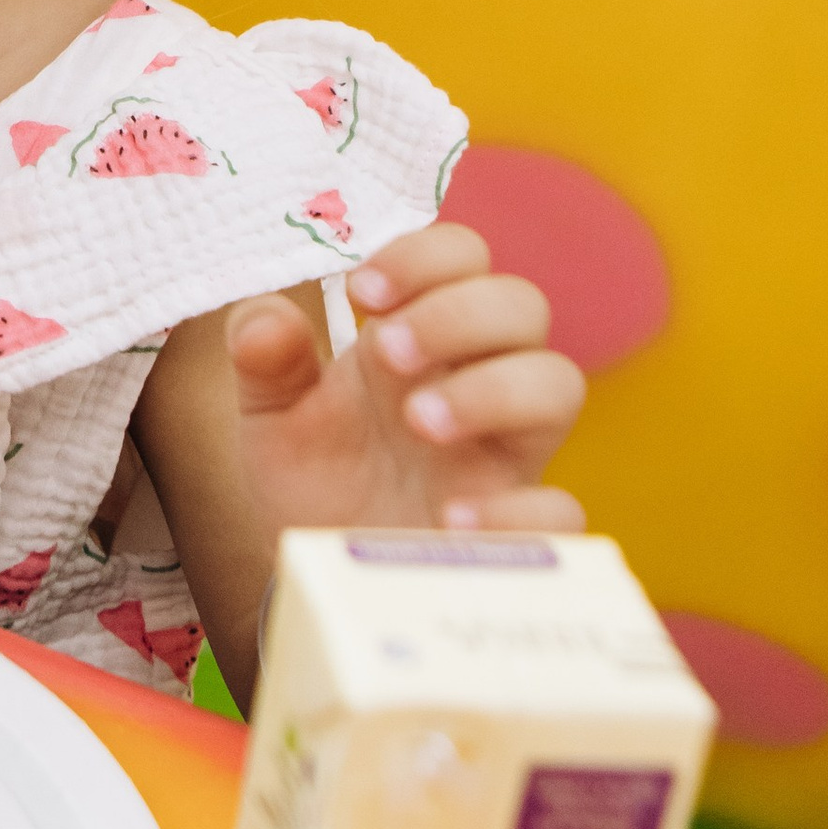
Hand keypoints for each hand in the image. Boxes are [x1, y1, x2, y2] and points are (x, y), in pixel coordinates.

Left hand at [228, 224, 586, 537]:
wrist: (322, 571)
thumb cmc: (317, 476)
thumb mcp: (274, 415)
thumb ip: (265, 362)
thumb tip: (264, 323)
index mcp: (425, 337)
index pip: (462, 257)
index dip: (424, 256)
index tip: (364, 292)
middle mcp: (479, 380)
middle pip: (522, 303)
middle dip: (457, 313)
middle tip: (385, 354)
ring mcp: (504, 455)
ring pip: (559, 384)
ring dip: (494, 389)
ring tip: (420, 422)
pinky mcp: (518, 533)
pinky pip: (563, 511)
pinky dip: (518, 510)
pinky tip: (450, 521)